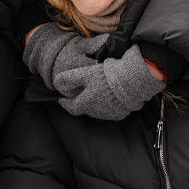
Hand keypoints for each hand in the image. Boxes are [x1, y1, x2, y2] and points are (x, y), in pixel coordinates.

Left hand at [24, 29, 163, 120]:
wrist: (132, 82)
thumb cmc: (107, 76)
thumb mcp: (85, 73)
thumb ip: (70, 79)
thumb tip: (56, 83)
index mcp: (87, 104)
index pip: (72, 108)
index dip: (65, 103)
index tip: (61, 98)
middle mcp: (97, 112)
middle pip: (84, 108)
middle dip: (79, 101)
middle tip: (77, 93)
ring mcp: (109, 114)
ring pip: (96, 110)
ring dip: (92, 103)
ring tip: (93, 92)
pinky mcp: (120, 113)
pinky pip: (109, 110)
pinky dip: (105, 104)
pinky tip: (107, 96)